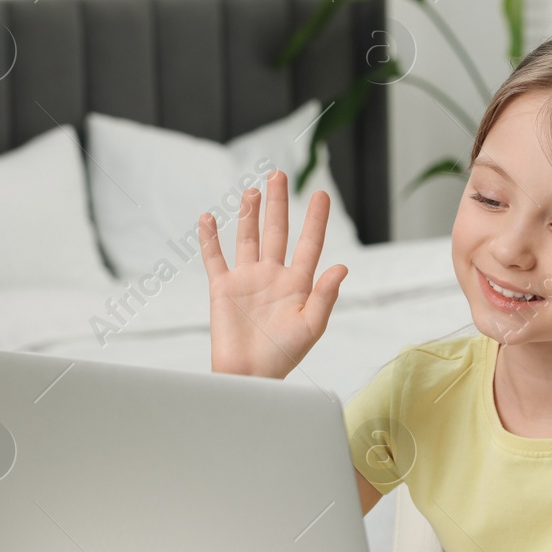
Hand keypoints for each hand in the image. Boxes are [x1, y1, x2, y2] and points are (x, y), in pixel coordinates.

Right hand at [200, 170, 346, 378]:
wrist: (249, 376)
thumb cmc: (284, 356)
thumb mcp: (311, 326)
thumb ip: (325, 295)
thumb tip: (342, 266)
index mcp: (298, 283)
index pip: (309, 243)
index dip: (315, 219)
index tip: (321, 194)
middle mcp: (273, 276)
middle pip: (277, 232)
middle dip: (279, 204)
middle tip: (279, 175)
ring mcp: (247, 279)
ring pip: (247, 238)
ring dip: (249, 214)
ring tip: (253, 190)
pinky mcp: (222, 288)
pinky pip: (214, 257)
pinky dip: (210, 238)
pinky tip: (209, 217)